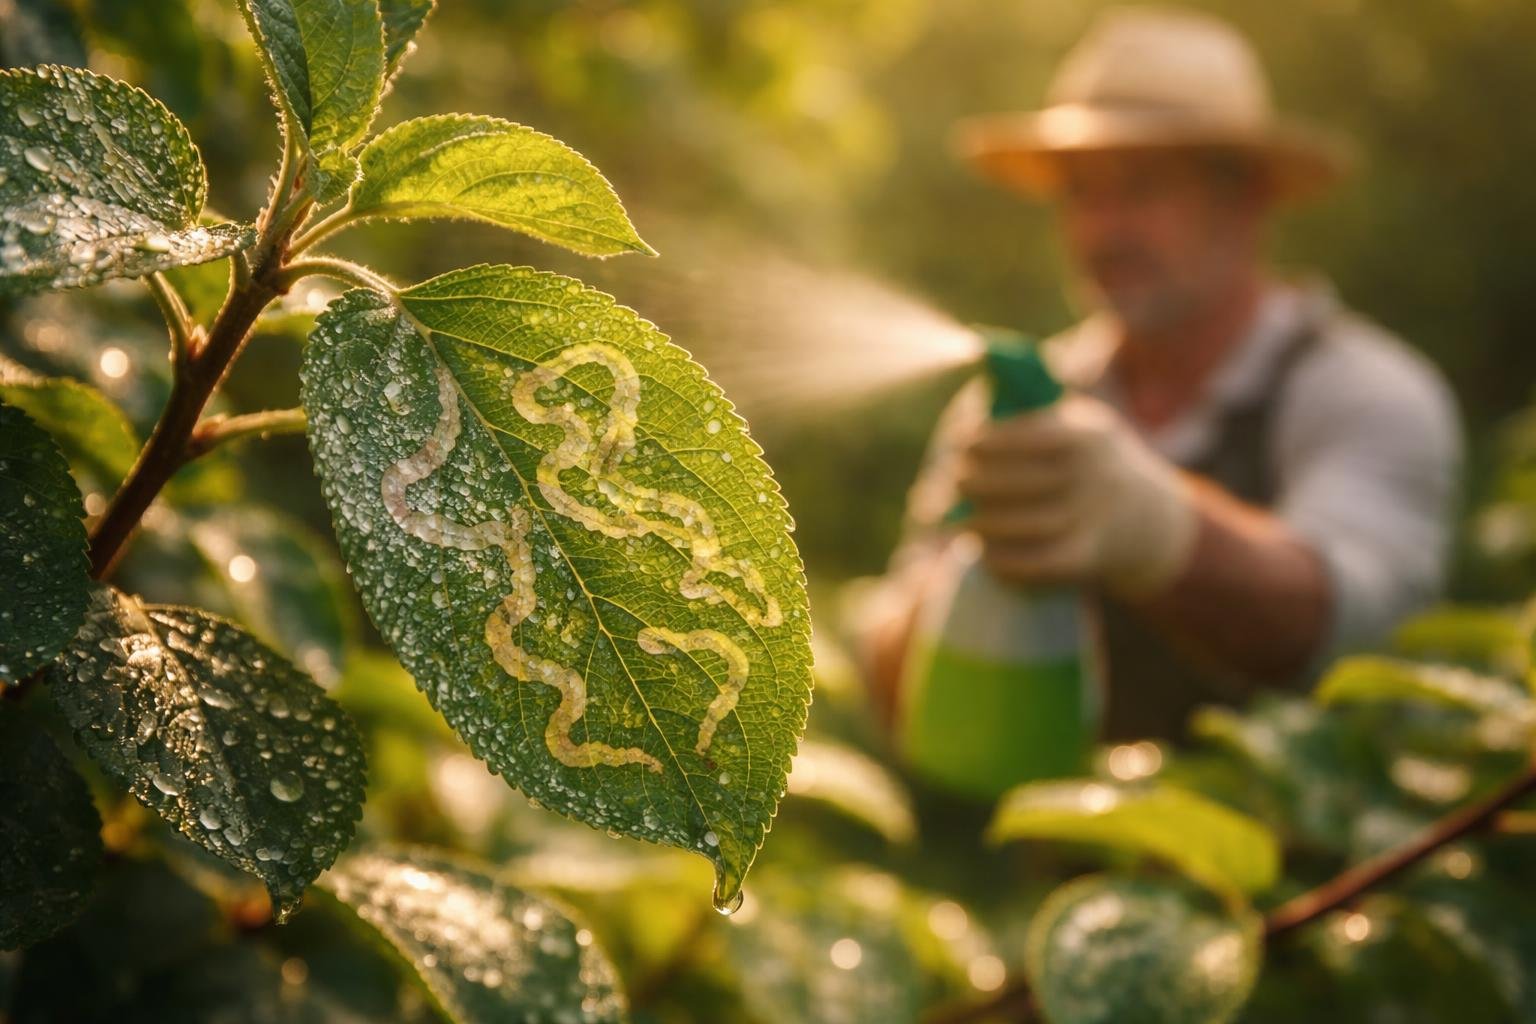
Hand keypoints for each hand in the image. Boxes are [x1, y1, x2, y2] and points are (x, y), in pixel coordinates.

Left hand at [956, 393, 1197, 594]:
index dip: (987, 439)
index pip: (1029, 436)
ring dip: (983, 522)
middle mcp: (1094, 478)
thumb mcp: (1079, 425)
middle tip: (952, 481)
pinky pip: (1040, 563)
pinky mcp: (1087, 558)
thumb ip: (1033, 410)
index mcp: (1088, 438)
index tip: (960, 442)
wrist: (1152, 519)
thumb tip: (972, 392)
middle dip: (977, 482)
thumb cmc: (1094, 462)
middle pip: (1021, 481)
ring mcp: (1092, 520)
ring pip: (1026, 524)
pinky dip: (1005, 560)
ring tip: (954, 520)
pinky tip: (980, 553)